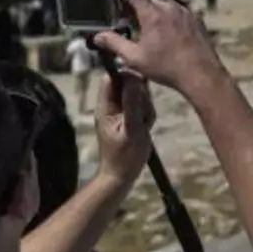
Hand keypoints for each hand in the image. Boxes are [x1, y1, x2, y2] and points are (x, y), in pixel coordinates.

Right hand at [93, 0, 224, 96]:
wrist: (203, 76)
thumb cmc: (168, 68)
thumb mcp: (135, 58)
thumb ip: (115, 44)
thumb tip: (98, 37)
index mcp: (153, 14)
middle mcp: (170, 8)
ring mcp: (185, 12)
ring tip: (136, 13)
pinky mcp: (194, 20)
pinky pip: (174, 7)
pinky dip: (162, 8)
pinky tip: (158, 24)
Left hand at [96, 71, 154, 186]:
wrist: (122, 176)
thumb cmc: (124, 156)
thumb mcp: (131, 129)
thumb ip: (133, 103)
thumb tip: (134, 77)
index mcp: (105, 106)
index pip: (111, 78)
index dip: (126, 75)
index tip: (142, 84)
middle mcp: (112, 106)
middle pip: (128, 85)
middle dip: (141, 96)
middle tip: (143, 115)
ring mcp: (121, 112)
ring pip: (138, 97)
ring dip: (146, 108)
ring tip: (144, 125)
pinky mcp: (129, 119)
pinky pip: (142, 108)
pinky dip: (147, 116)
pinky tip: (146, 128)